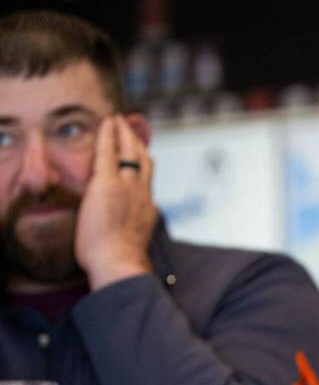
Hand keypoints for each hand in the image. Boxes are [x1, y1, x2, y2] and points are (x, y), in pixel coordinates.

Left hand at [76, 115, 157, 290]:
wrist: (120, 263)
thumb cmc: (119, 263)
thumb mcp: (131, 244)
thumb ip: (130, 232)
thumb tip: (128, 235)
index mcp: (148, 209)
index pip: (147, 181)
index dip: (143, 165)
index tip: (141, 153)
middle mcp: (142, 194)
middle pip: (144, 161)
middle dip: (137, 142)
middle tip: (130, 128)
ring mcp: (127, 187)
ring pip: (131, 152)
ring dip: (125, 134)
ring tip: (118, 121)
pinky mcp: (107, 183)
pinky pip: (107, 152)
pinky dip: (107, 135)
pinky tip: (105, 122)